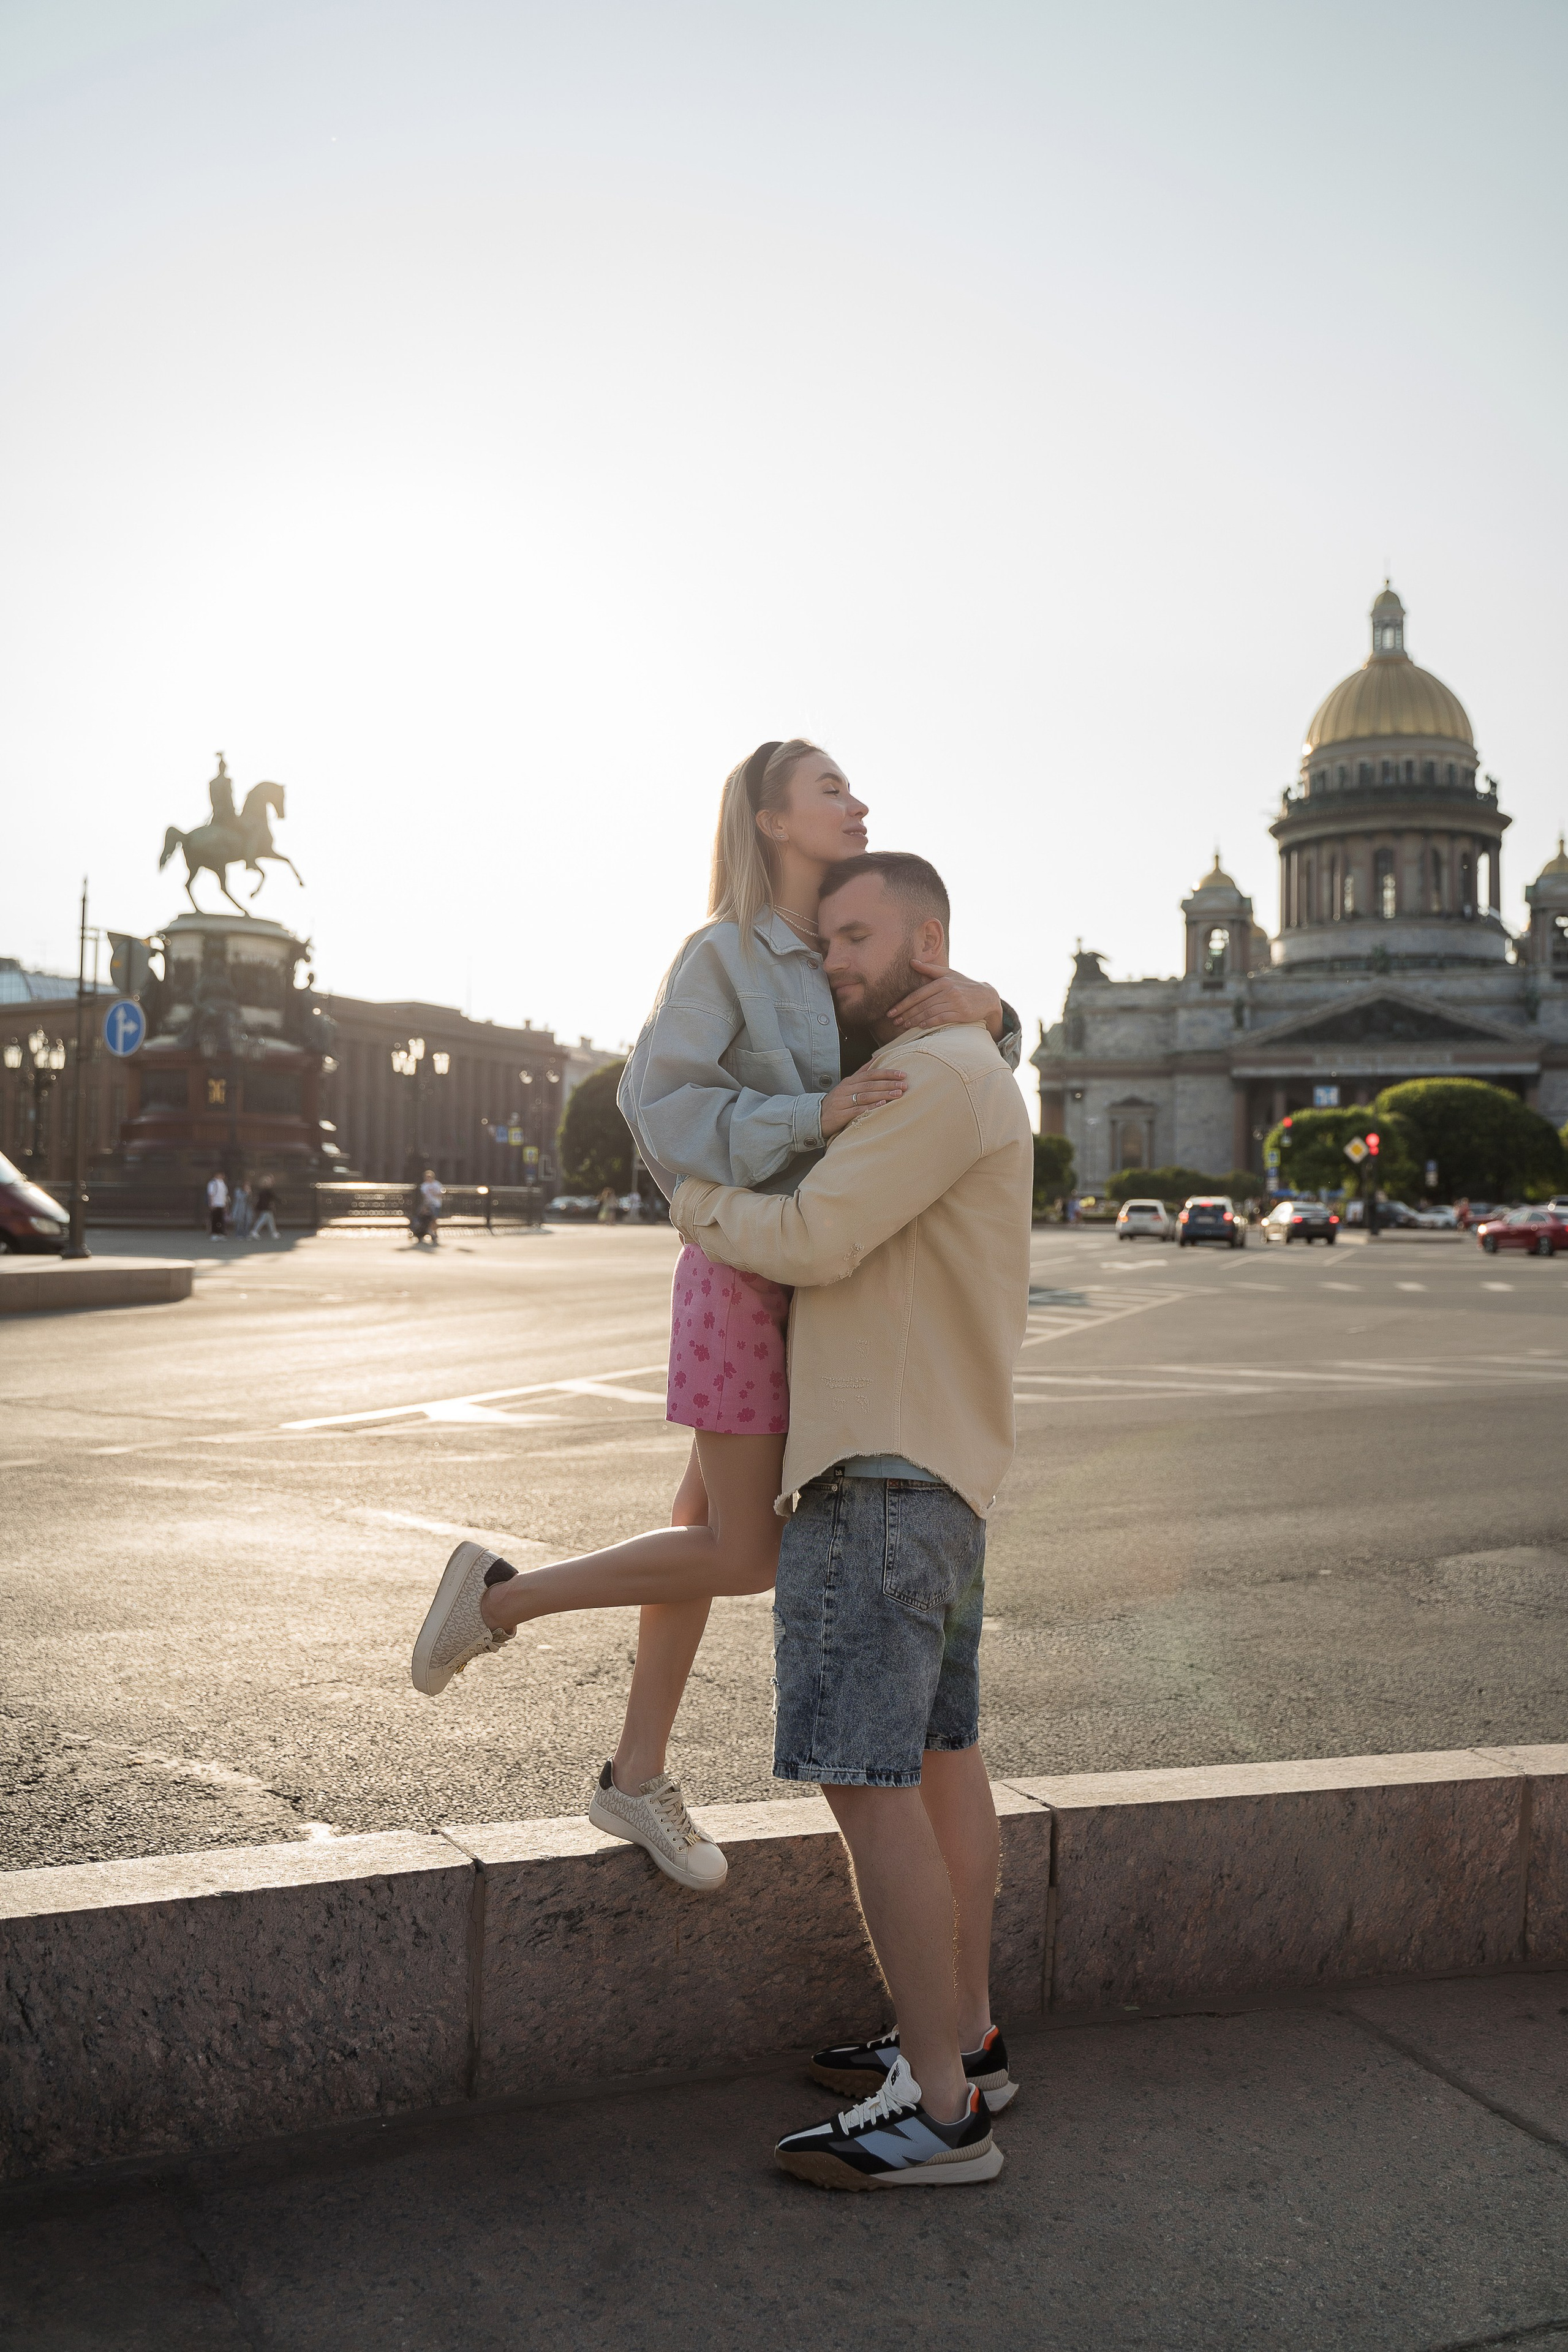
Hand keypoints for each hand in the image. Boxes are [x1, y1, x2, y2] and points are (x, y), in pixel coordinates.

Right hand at [820, 1068, 906, 1138]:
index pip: (871, 1073)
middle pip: (870, 1084)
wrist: (816, 1117)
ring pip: (865, 1095)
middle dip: (888, 1083)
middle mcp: (846, 1089)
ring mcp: (843, 1101)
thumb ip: (862, 1072)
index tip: (902, 1074)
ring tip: (898, 1094)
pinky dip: (871, 1107)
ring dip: (883, 1094)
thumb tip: (877, 1057)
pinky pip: (858, 1109)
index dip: (887, 1073)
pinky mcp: (841, 1114)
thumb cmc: (837, 1101)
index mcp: (850, 1081)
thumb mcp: (847, 1085)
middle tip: (904, 1085)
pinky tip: (882, 1104)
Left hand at [885, 958, 1003, 1039]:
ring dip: (915, 1021)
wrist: (986, 996)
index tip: (891, 1012)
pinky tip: (921, 1026)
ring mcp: (955, 1002)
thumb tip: (911, 962)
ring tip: (904, 1025)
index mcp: (942, 981)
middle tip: (895, 1022)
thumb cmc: (963, 984)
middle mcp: (948, 990)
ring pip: (930, 1013)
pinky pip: (942, 1019)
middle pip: (922, 1005)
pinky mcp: (962, 1012)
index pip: (918, 994)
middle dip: (906, 1014)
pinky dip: (930, 1023)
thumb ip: (930, 969)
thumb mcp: (949, 973)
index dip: (903, 1004)